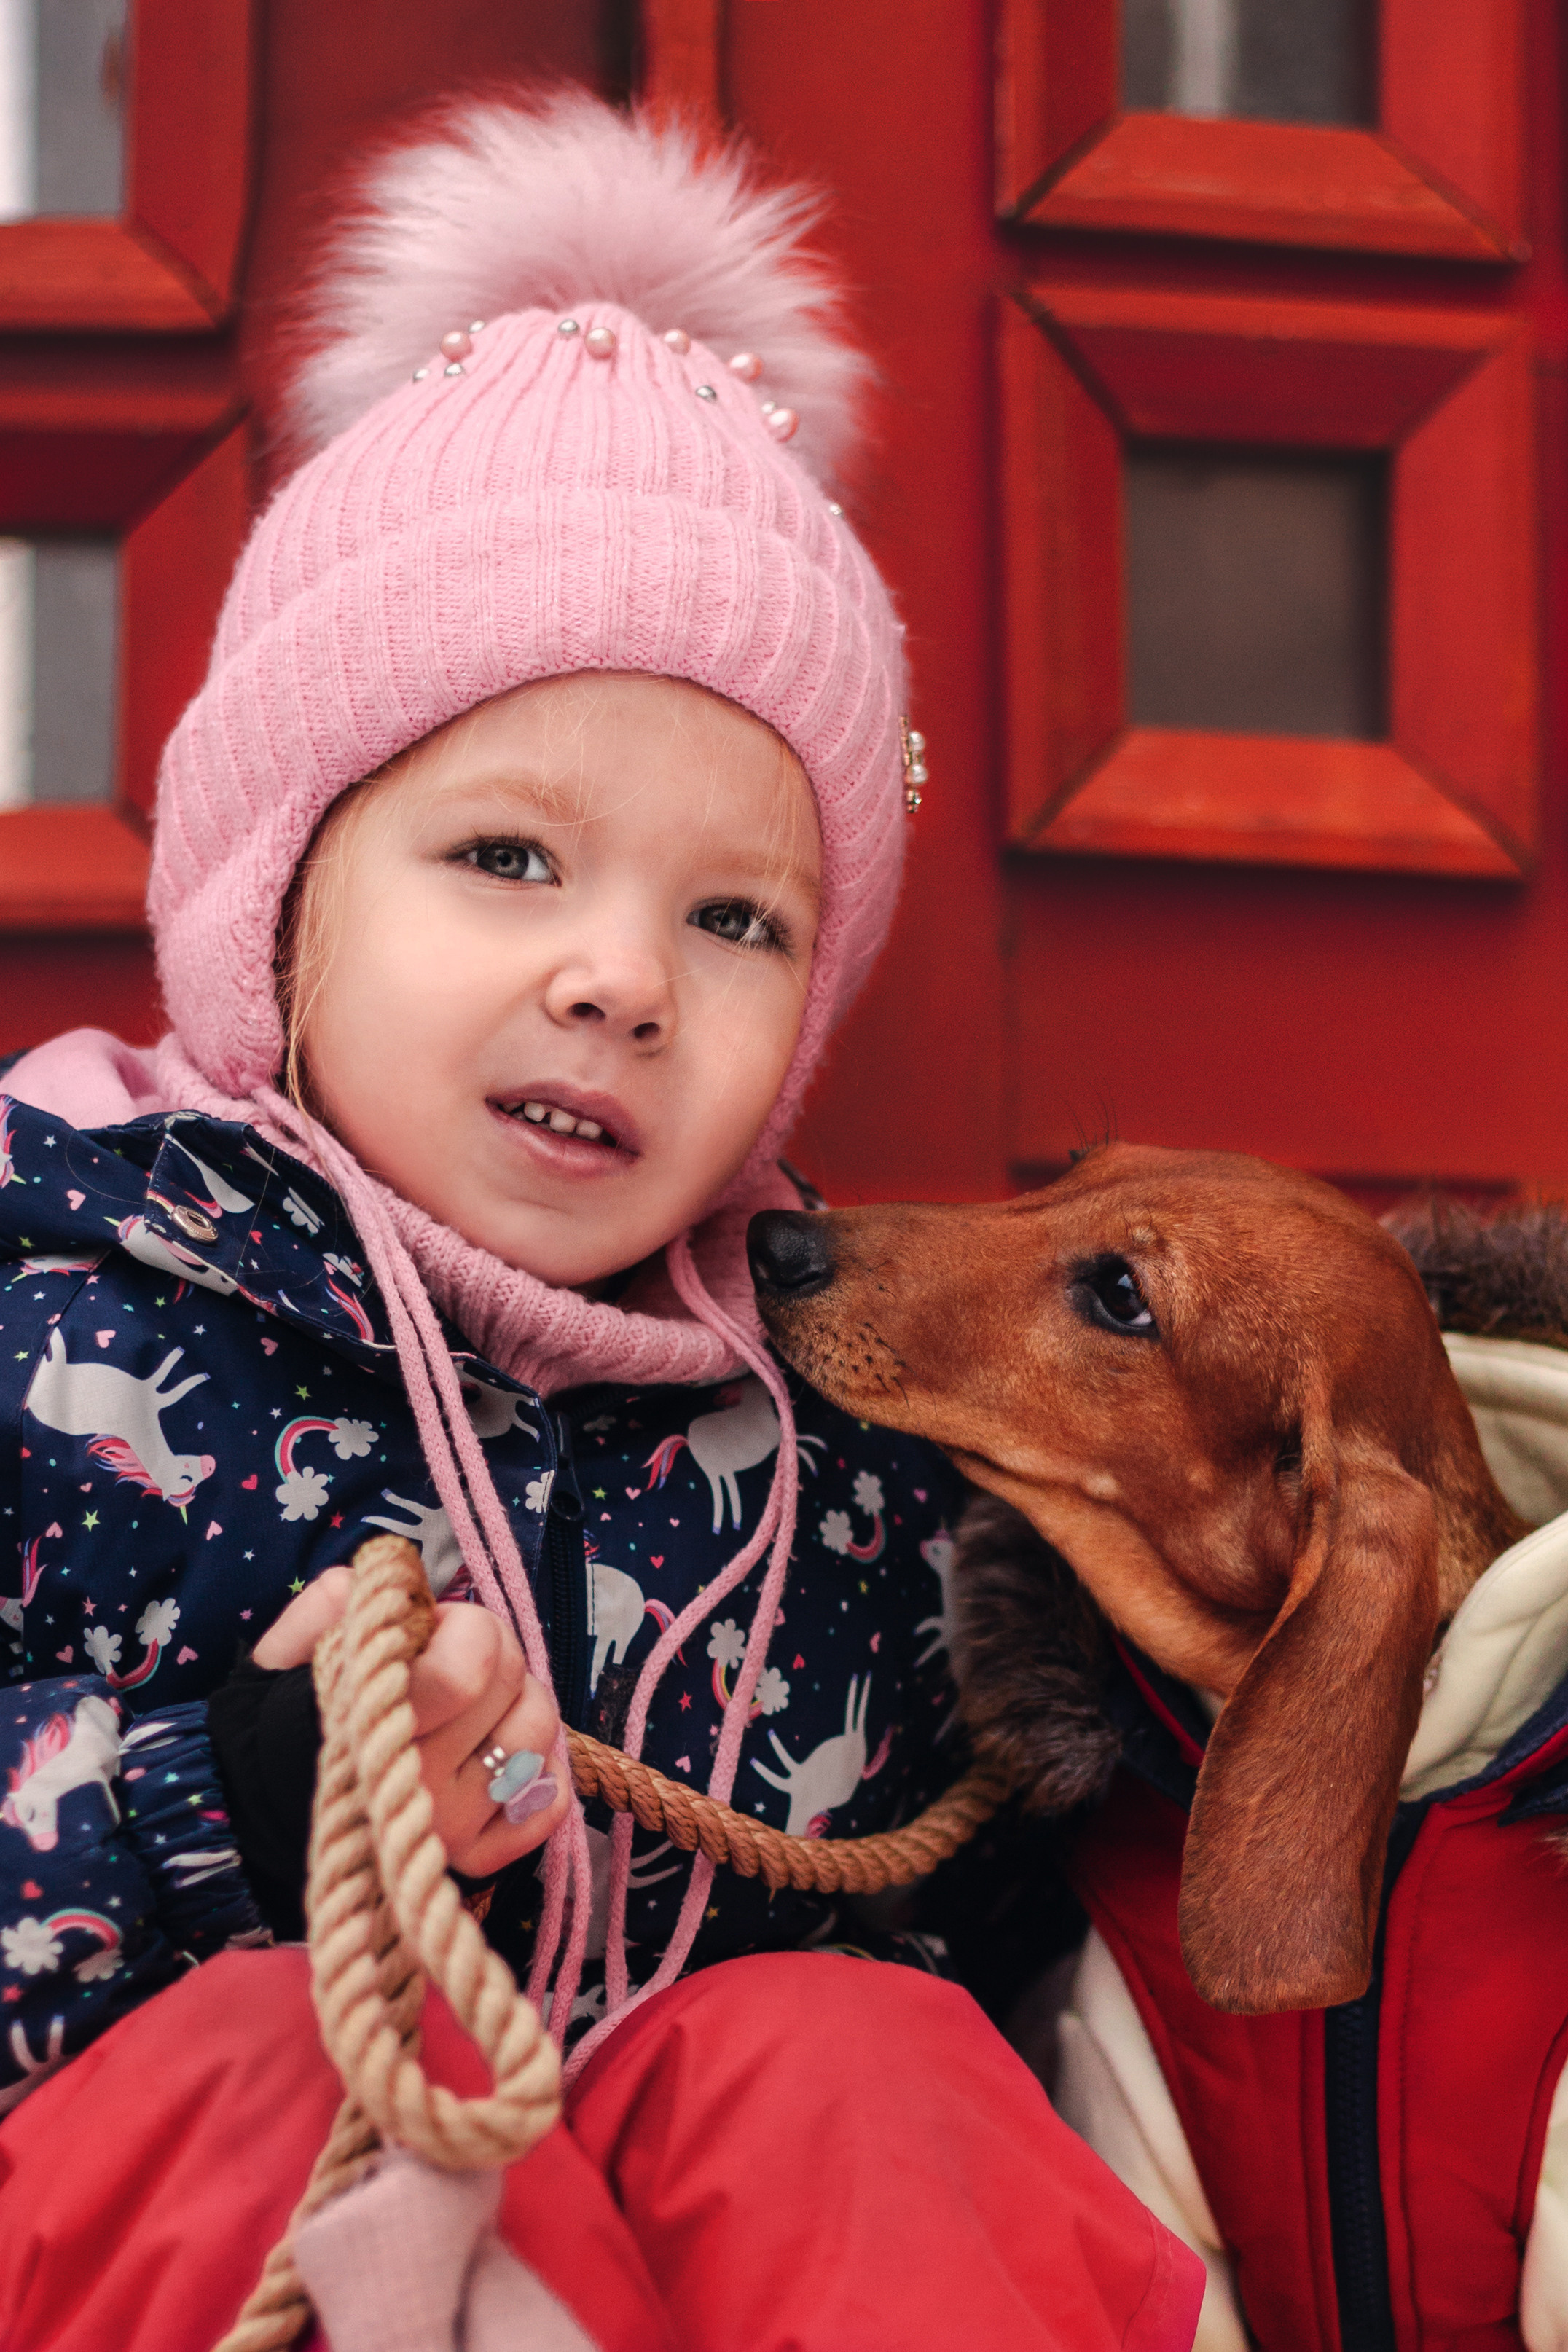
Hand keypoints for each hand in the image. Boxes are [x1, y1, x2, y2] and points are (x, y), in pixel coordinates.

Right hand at [253, 1571, 570, 1875]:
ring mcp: (449, 1831)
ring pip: (538, 1733)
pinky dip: (534, 1769)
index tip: (429, 1627)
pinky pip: (549, 1800)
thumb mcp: (291, 1646)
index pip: (470, 1666)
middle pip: (514, 1685)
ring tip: (471, 1703)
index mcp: (374, 1727)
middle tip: (449, 1658)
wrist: (259, 1803)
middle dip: (490, 1651)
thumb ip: (338, 1602)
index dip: (462, 1626)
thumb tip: (397, 1581)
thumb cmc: (278, 1715)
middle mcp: (417, 1788)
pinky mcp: (474, 1858)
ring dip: (515, 1701)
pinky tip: (492, 1751)